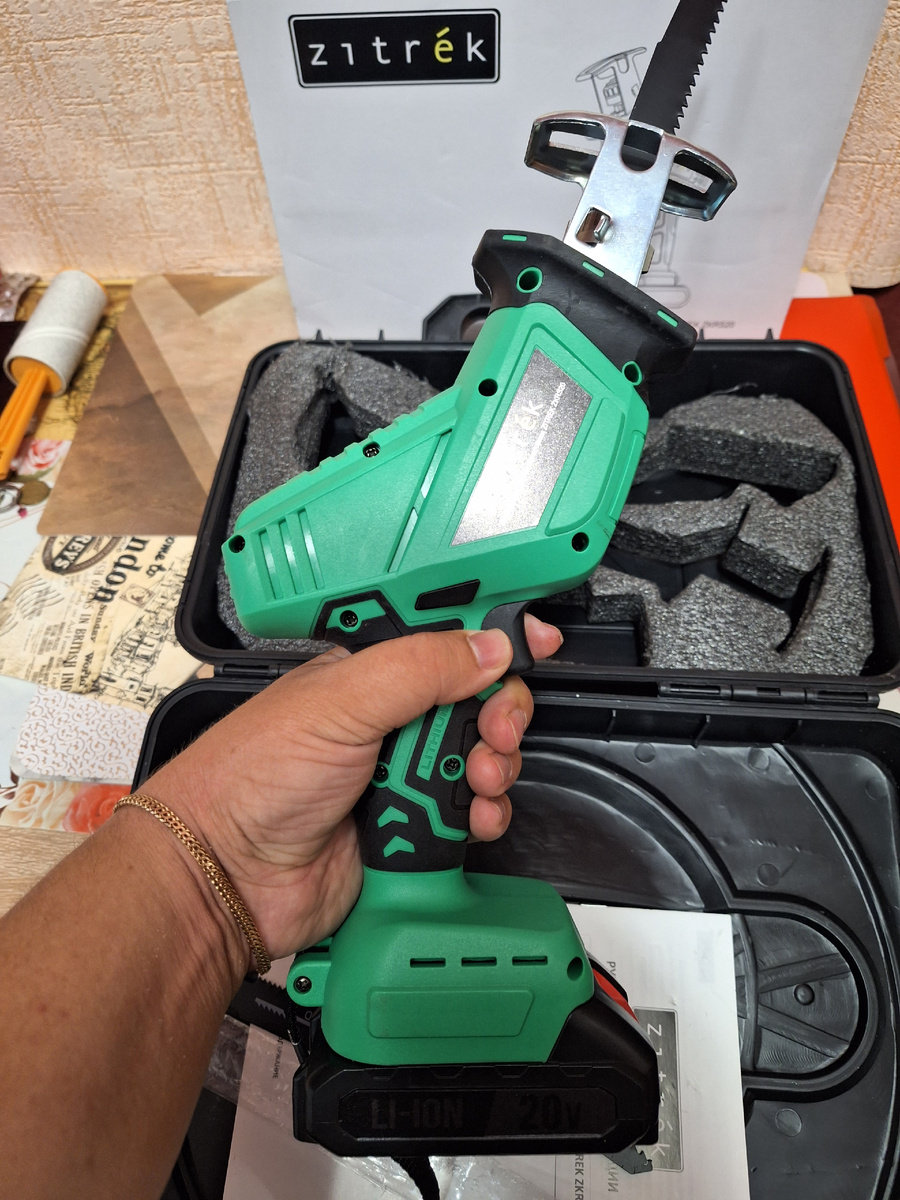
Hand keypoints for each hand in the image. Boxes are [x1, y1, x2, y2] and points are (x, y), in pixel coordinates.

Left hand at [145, 615, 561, 964]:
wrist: (229, 878)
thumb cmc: (252, 778)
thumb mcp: (340, 702)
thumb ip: (419, 668)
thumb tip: (488, 645)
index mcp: (368, 675)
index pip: (445, 640)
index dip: (493, 634)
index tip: (536, 639)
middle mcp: (389, 722)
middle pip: (478, 701)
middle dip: (500, 712)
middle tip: (494, 729)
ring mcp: (401, 777)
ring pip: (482, 759)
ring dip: (494, 767)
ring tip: (474, 780)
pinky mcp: (412, 831)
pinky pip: (473, 815)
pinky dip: (483, 816)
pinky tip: (469, 819)